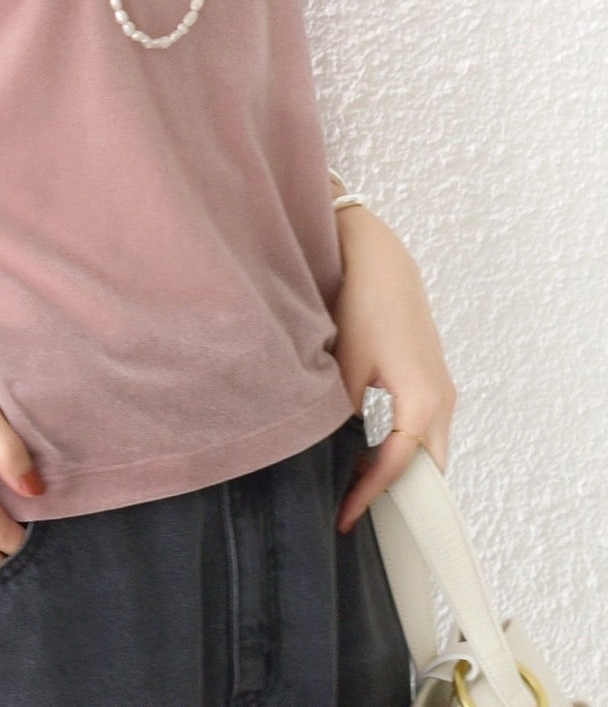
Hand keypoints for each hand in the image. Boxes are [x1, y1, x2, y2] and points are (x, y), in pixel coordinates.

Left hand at [330, 205, 457, 532]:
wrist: (377, 258)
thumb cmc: (360, 305)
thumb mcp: (344, 367)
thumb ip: (345, 417)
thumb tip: (335, 453)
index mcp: (421, 402)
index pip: (397, 468)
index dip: (369, 497)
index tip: (344, 519)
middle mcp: (441, 400)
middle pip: (428, 468)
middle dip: (399, 497)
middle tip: (359, 514)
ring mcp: (442, 387)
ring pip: (429, 448)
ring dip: (403, 471)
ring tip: (362, 489)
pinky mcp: (433, 376)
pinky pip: (426, 427)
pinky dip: (406, 447)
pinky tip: (373, 450)